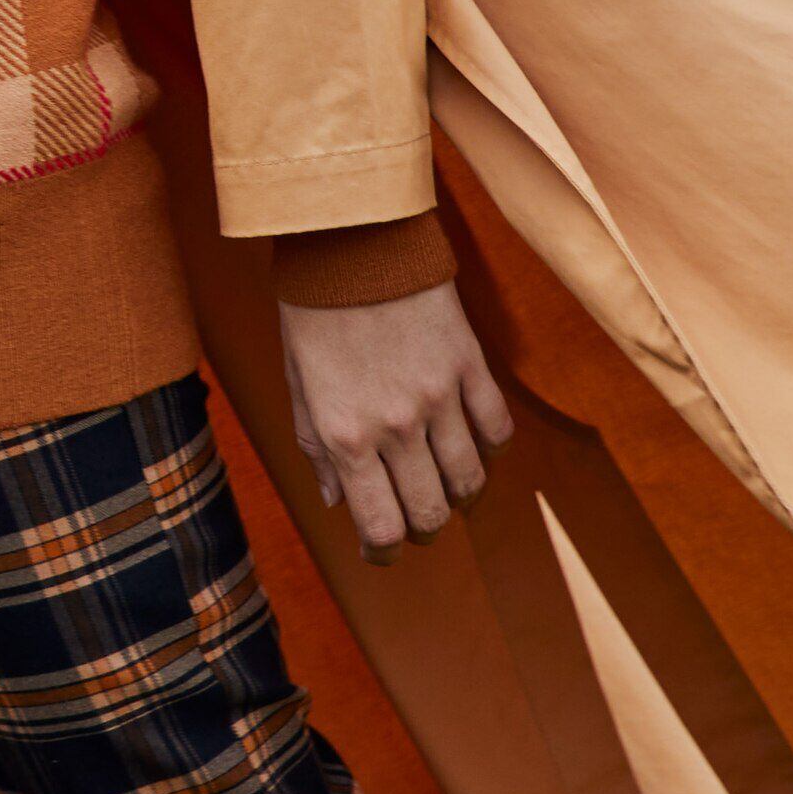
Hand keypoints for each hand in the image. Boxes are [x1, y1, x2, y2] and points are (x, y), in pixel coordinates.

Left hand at [276, 278, 514, 558]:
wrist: (350, 241)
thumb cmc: (311, 311)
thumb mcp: (296, 382)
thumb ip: (315, 447)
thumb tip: (334, 500)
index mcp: (344, 434)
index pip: (378, 526)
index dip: (381, 553)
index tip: (379, 551)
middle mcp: (395, 426)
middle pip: (429, 513)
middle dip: (422, 528)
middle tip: (413, 520)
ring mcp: (439, 398)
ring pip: (470, 481)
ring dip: (459, 496)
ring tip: (446, 487)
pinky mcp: (470, 367)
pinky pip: (497, 431)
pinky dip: (489, 449)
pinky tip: (473, 445)